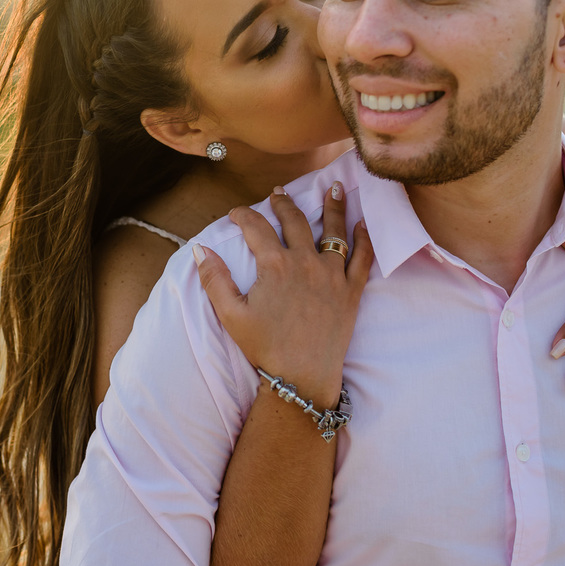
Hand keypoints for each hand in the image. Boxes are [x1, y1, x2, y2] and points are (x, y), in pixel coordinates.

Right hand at [194, 182, 373, 407]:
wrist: (302, 378)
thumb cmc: (264, 348)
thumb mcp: (230, 315)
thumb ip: (214, 279)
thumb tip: (201, 249)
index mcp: (275, 265)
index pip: (256, 227)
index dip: (244, 215)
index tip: (236, 214)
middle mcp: (306, 262)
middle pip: (295, 220)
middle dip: (284, 203)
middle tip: (278, 193)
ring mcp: (332, 275)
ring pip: (333, 230)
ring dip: (332, 206)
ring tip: (332, 187)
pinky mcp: (351, 291)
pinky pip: (362, 258)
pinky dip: (363, 238)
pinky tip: (362, 224)